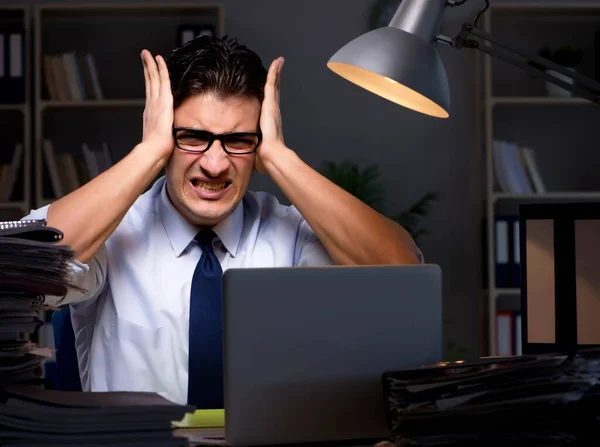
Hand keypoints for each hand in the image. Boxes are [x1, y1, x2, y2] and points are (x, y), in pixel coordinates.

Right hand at [140, 49, 173, 160]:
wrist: (153, 151)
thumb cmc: (158, 152)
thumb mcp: (162, 142)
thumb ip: (164, 139)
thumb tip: (168, 144)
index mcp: (151, 115)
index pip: (151, 94)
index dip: (149, 83)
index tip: (149, 74)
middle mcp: (151, 106)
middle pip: (149, 83)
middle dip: (147, 70)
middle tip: (144, 57)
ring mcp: (156, 102)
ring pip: (153, 78)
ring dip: (151, 65)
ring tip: (147, 54)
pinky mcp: (163, 100)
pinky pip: (162, 80)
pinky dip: (160, 68)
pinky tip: (159, 59)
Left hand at [255, 57, 285, 173]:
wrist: (271, 156)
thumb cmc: (264, 157)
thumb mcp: (255, 150)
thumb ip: (251, 150)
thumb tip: (247, 160)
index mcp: (269, 121)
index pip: (269, 104)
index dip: (270, 94)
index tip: (271, 85)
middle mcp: (273, 112)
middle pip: (274, 91)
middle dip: (276, 79)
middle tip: (278, 67)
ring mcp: (272, 107)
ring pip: (274, 85)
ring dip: (276, 73)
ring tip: (279, 62)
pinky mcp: (271, 104)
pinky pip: (272, 84)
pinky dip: (274, 72)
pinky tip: (277, 62)